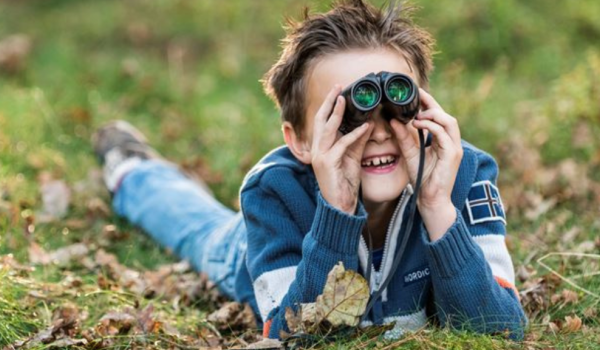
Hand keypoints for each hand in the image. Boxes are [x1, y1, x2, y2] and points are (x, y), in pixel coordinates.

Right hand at [311, 85, 373, 214]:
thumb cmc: (344, 184)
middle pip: (320, 119)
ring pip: (327, 129)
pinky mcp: (328, 164)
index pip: (322, 121)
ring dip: (336, 113)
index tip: (337, 91)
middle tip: (337, 87)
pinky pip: (342, 144)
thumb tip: (369, 123)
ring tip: (344, 99)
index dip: (328, 105)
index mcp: (320, 147)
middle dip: (328, 102)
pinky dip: (354, 134)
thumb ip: (358, 141)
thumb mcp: (352, 158)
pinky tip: (365, 127)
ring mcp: (320, 156)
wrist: (340, 206)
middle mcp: (316, 150)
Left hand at [390, 89, 462, 239]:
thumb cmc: (423, 179)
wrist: (431, 200)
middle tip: (415, 96)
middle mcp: (451, 142)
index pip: (438, 116)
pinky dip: (432, 127)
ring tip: (416, 114)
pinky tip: (419, 124)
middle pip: (445, 114)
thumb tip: (393, 120)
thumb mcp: (410, 154)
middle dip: (431, 103)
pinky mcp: (452, 155)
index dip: (428, 103)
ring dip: (432, 114)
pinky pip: (444, 134)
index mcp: (443, 140)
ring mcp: (454, 148)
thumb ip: (403, 138)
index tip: (414, 92)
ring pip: (449, 121)